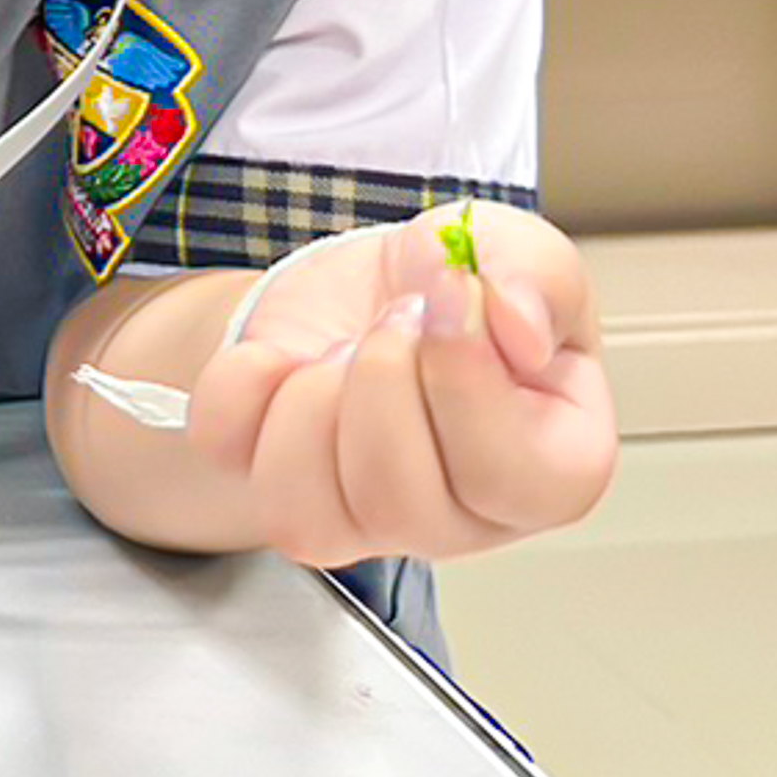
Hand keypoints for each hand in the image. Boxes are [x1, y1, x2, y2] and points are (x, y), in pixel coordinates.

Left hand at [184, 203, 614, 567]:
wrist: (369, 289)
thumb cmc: (453, 289)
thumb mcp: (515, 249)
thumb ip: (533, 273)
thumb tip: (512, 320)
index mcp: (551, 472)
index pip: (512, 478)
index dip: (463, 378)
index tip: (447, 298)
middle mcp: (461, 520)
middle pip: (399, 499)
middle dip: (381, 375)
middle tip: (396, 319)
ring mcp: (363, 526)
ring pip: (305, 509)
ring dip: (311, 393)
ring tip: (345, 348)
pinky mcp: (276, 494)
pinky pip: (226, 456)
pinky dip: (239, 382)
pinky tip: (282, 359)